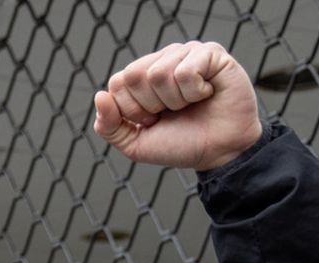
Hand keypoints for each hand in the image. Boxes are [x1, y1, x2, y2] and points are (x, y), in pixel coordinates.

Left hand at [93, 41, 263, 169]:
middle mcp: (163, 60)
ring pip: (159, 73)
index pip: (117, 82)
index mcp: (143, 76)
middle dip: (151, 105)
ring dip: (175, 101)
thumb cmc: (181, 144)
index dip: (132, 109)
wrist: (219, 152)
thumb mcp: (136, 143)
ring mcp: (187, 53)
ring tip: (191, 104)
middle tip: (172, 112)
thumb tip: (99, 96)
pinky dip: (195, 92)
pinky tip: (207, 94)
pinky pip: (186, 70)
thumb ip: (109, 126)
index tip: (152, 120)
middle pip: (134, 75)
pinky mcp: (211, 53)